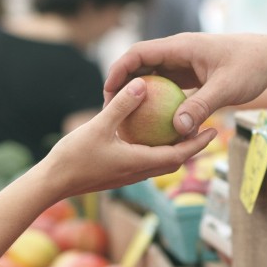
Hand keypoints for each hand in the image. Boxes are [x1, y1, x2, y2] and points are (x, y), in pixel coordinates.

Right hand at [43, 77, 217, 199]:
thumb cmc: (74, 156)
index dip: (198, 143)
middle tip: (206, 129)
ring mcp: (128, 175)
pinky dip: (155, 149)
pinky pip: (145, 161)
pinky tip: (150, 134)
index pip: (179, 155)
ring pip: (160, 163)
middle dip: (193, 147)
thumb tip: (142, 84)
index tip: (214, 130)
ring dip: (175, 149)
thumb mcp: (98, 126)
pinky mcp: (118, 174)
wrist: (53, 183)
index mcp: (139, 163)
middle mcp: (138, 172)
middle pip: (174, 161)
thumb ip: (122, 105)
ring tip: (184, 130)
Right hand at [104, 33, 266, 136]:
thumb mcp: (226, 89)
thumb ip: (201, 107)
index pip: (139, 53)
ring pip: (153, 78)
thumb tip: (177, 129)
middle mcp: (179, 53)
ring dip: (140, 96)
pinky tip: (153, 125)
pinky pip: (168, 88)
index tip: (108, 92)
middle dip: (123, 86)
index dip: (119, 71)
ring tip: (127, 119)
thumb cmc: (251, 67)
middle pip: (141, 66)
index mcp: (181, 47)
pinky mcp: (192, 76)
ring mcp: (185, 64)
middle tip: (111, 111)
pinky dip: (158, 103)